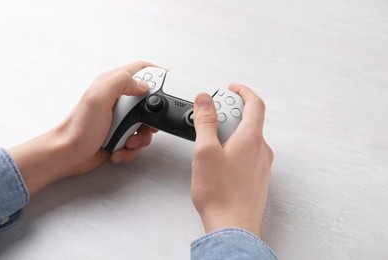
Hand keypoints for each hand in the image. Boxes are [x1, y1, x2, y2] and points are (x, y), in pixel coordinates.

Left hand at [9, 61, 156, 194]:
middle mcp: (119, 100)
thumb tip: (144, 86)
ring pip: (147, 125)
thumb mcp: (98, 98)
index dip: (158, 74)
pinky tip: (118, 150)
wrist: (68, 155)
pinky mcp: (122, 136)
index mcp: (112, 84)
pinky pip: (138, 141)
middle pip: (150, 101)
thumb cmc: (78, 128)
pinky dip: (131, 149)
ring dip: (141, 138)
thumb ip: (121, 83)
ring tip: (127, 142)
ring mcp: (121, 119)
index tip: (170, 86)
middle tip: (144, 125)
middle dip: (151, 117)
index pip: (142, 70)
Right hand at [191, 84, 272, 236]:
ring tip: (210, 143)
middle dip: (230, 114)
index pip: (255, 104)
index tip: (232, 89)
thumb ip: (206, 122)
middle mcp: (261, 150)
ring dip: (230, 132)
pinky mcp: (257, 178)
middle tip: (211, 118)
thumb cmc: (221, 194)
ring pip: (247, 138)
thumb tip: (205, 100)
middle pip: (249, 121)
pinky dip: (234, 147)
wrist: (233, 228)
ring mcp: (261, 165)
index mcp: (252, 139)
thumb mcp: (206, 151)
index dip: (243, 91)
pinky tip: (219, 161)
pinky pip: (247, 153)